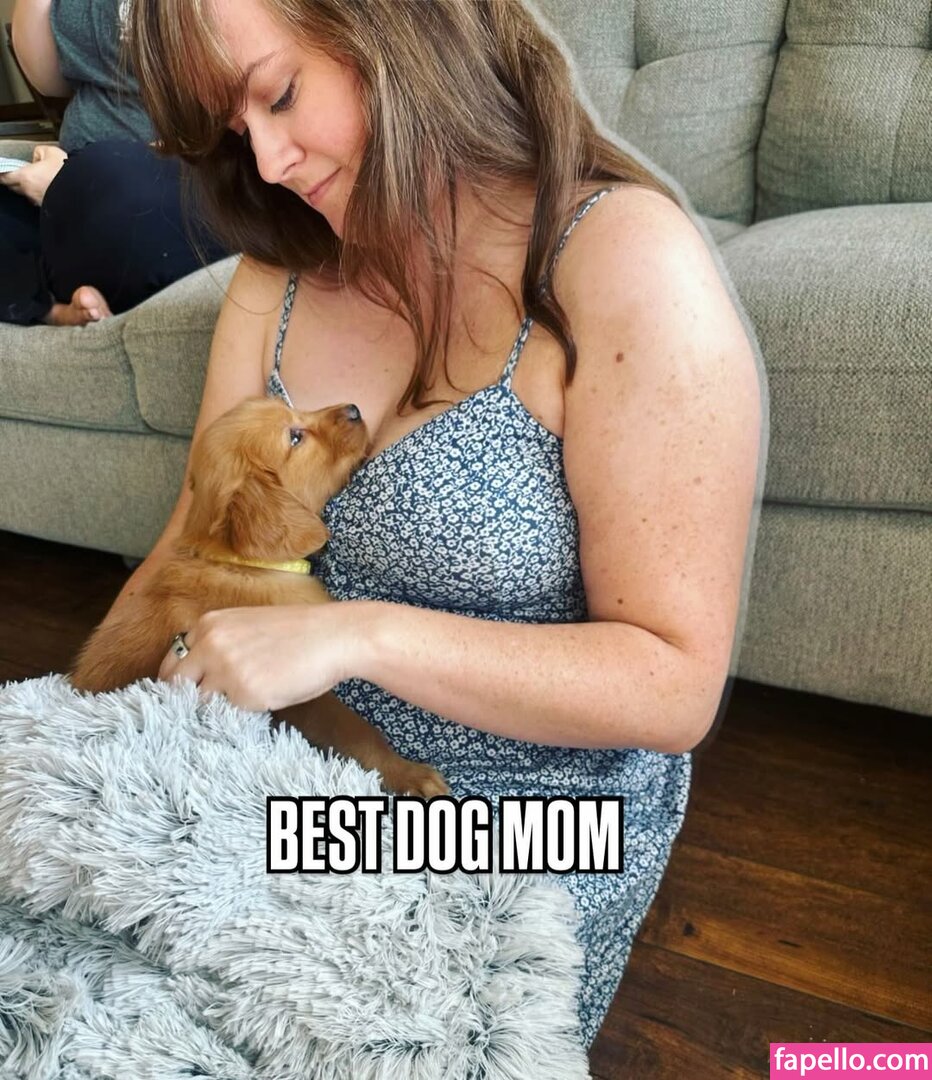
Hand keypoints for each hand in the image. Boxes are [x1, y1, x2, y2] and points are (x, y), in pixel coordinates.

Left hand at [0, 145, 67, 204]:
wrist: (82, 190)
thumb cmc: (66, 171)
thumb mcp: (51, 151)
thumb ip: (38, 152)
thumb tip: (36, 158)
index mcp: (25, 177)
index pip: (5, 177)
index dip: (1, 174)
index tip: (1, 172)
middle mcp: (29, 191)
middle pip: (14, 187)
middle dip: (13, 181)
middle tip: (16, 175)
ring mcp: (38, 201)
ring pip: (27, 194)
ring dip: (28, 188)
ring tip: (34, 182)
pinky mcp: (47, 207)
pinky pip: (38, 200)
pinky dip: (39, 194)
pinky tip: (46, 189)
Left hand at [157, 603, 366, 711]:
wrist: (335, 636)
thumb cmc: (300, 632)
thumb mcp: (248, 625)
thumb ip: (220, 644)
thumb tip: (200, 675)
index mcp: (209, 625)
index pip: (171, 662)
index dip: (178, 682)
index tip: (187, 694)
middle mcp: (210, 645)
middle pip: (175, 685)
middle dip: (185, 700)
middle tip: (202, 710)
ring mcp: (226, 671)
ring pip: (199, 704)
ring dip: (213, 710)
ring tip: (237, 707)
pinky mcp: (245, 695)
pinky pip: (227, 715)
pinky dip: (236, 716)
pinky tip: (256, 707)